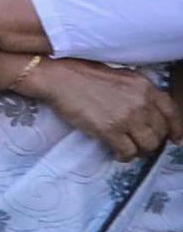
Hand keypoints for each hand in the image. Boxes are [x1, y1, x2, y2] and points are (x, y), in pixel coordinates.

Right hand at [27, 58, 176, 159]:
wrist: (60, 79)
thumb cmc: (85, 75)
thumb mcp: (121, 77)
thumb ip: (139, 93)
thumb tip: (148, 112)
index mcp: (145, 87)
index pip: (172, 113)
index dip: (176, 129)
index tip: (175, 139)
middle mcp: (141, 102)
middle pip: (160, 133)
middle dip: (152, 142)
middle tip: (141, 144)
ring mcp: (127, 117)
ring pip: (148, 145)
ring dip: (140, 151)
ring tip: (129, 149)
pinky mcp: (110, 130)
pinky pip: (128, 151)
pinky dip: (124, 156)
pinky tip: (118, 153)